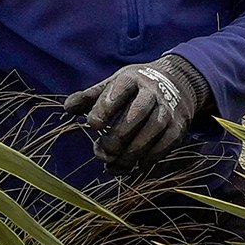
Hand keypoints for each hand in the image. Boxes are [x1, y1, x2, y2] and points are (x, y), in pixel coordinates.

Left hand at [63, 55, 206, 170]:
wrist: (177, 83)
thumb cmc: (135, 87)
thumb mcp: (113, 84)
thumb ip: (89, 97)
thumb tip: (67, 108)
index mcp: (132, 79)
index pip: (119, 90)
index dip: (105, 108)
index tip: (93, 125)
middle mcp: (152, 92)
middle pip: (137, 113)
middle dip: (118, 136)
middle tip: (103, 152)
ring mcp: (167, 109)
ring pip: (152, 131)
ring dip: (132, 152)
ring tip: (115, 165)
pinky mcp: (178, 126)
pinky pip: (165, 144)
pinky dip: (149, 158)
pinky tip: (134, 166)